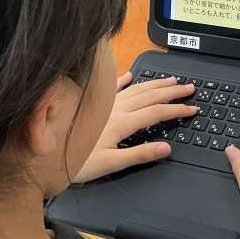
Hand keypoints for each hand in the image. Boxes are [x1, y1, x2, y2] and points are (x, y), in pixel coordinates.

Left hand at [74, 73, 196, 182]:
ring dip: (155, 84)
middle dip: (172, 92)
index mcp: (122, 123)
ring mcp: (105, 104)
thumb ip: (139, 154)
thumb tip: (165, 147)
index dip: (177, 110)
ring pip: (136, 88)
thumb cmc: (77, 162)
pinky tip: (131, 74)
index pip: (157, 112)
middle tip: (190, 88)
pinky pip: (112, 87)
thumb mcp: (111, 164)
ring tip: (171, 80)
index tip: (193, 109)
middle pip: (150, 96)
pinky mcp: (94, 104)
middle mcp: (115, 109)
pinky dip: (123, 79)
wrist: (46, 154)